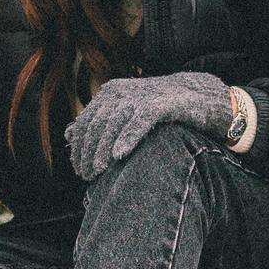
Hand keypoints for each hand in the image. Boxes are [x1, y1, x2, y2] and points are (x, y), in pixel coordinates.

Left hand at [64, 71, 234, 180]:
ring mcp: (141, 96)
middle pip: (95, 125)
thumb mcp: (125, 113)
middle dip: (88, 153)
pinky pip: (139, 121)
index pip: (85, 122)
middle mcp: (121, 92)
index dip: (79, 148)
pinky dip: (127, 138)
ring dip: (102, 150)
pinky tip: (119, 156)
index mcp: (109, 94)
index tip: (78, 170)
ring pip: (113, 124)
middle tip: (87, 176)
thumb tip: (68, 134)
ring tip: (98, 172)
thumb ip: (99, 123)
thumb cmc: (160, 110)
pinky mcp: (162, 104)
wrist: (200, 96)